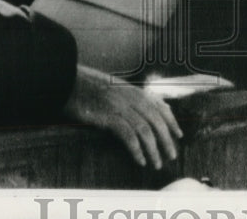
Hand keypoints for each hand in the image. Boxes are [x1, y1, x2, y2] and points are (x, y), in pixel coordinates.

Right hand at [62, 65, 182, 168]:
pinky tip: (140, 160)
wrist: (67, 81)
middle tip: (171, 156)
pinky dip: (136, 149)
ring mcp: (120, 106)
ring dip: (153, 149)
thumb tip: (151, 106)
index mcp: (134, 90)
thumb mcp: (114, 87)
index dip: (172, 121)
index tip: (180, 135)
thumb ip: (131, 96)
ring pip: (145, 130)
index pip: (160, 106)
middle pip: (156, 121)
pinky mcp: (108, 117)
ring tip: (157, 163)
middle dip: (167, 140)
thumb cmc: (88, 86)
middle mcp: (131, 97)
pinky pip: (128, 135)